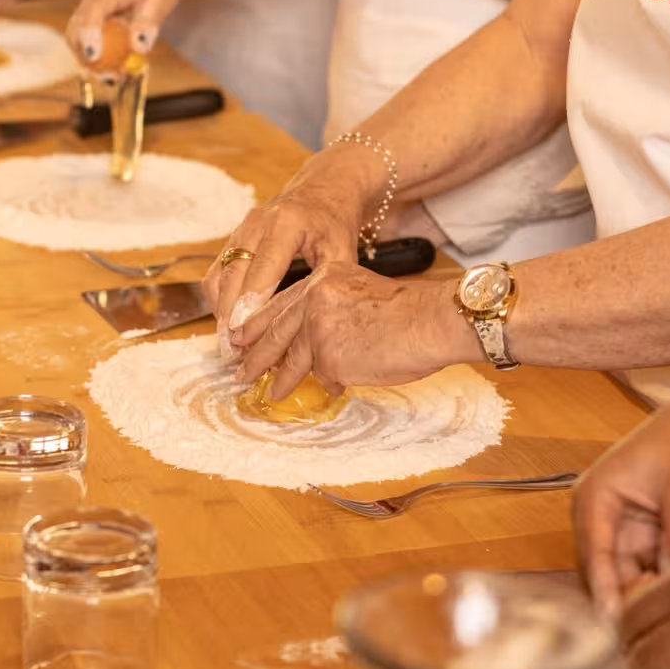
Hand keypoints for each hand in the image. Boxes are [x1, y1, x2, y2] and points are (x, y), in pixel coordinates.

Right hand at [64, 0, 181, 68]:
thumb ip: (149, 21)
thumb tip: (139, 47)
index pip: (93, 10)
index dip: (90, 35)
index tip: (94, 58)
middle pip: (76, 28)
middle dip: (87, 58)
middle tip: (113, 78)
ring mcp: (89, 5)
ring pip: (76, 36)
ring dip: (89, 60)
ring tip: (115, 77)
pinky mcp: (91, 14)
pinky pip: (84, 37)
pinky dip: (94, 55)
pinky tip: (113, 67)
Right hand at [200, 149, 382, 331]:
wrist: (323, 191)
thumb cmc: (334, 223)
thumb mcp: (342, 252)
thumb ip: (327, 284)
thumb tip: (313, 324)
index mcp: (286, 223)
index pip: (263, 267)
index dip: (250, 301)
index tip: (241, 332)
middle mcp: (257, 222)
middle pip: (234, 273)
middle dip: (229, 313)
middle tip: (232, 349)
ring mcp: (241, 229)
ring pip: (219, 275)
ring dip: (220, 310)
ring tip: (228, 344)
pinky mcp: (233, 239)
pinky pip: (217, 273)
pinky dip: (219, 300)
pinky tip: (229, 325)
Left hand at [230, 265, 476, 397]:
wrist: (430, 321)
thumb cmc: (408, 311)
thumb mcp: (361, 294)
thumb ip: (332, 311)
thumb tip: (313, 344)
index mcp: (323, 278)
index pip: (282, 303)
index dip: (260, 323)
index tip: (243, 338)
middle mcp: (314, 298)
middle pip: (275, 330)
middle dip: (255, 353)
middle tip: (238, 368)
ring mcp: (319, 328)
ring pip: (291, 357)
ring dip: (277, 378)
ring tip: (266, 390)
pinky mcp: (329, 356)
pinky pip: (323, 375)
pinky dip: (330, 383)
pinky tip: (333, 388)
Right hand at [571, 389, 669, 617]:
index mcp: (596, 497)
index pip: (593, 552)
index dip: (604, 589)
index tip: (615, 623)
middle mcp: (602, 517)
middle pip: (605, 571)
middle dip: (624, 599)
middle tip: (648, 633)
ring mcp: (624, 528)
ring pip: (626, 575)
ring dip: (644, 595)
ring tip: (664, 624)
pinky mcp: (646, 536)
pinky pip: (648, 569)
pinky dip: (660, 584)